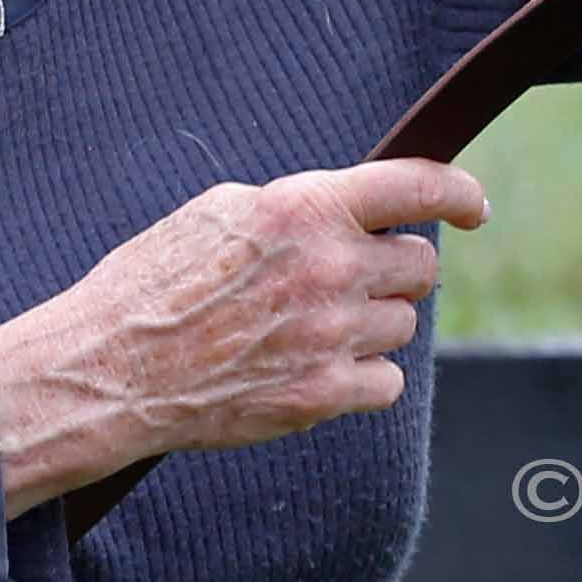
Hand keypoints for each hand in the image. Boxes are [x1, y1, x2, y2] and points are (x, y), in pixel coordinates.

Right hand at [0, 157, 488, 513]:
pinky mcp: (321, 396)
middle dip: (394, 268)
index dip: (461, 193)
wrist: (108, 370)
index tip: (474, 208)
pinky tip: (319, 369)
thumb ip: (298, 207)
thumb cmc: (152, 283)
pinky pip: (386, 383)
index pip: (419, 185)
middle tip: (348, 279)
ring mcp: (330, 336)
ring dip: (372, 323)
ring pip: (402, 324)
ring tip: (311, 328)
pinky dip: (363, 378)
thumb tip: (350, 210)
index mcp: (305, 208)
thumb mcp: (221, 211)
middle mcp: (329, 268)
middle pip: (421, 264)